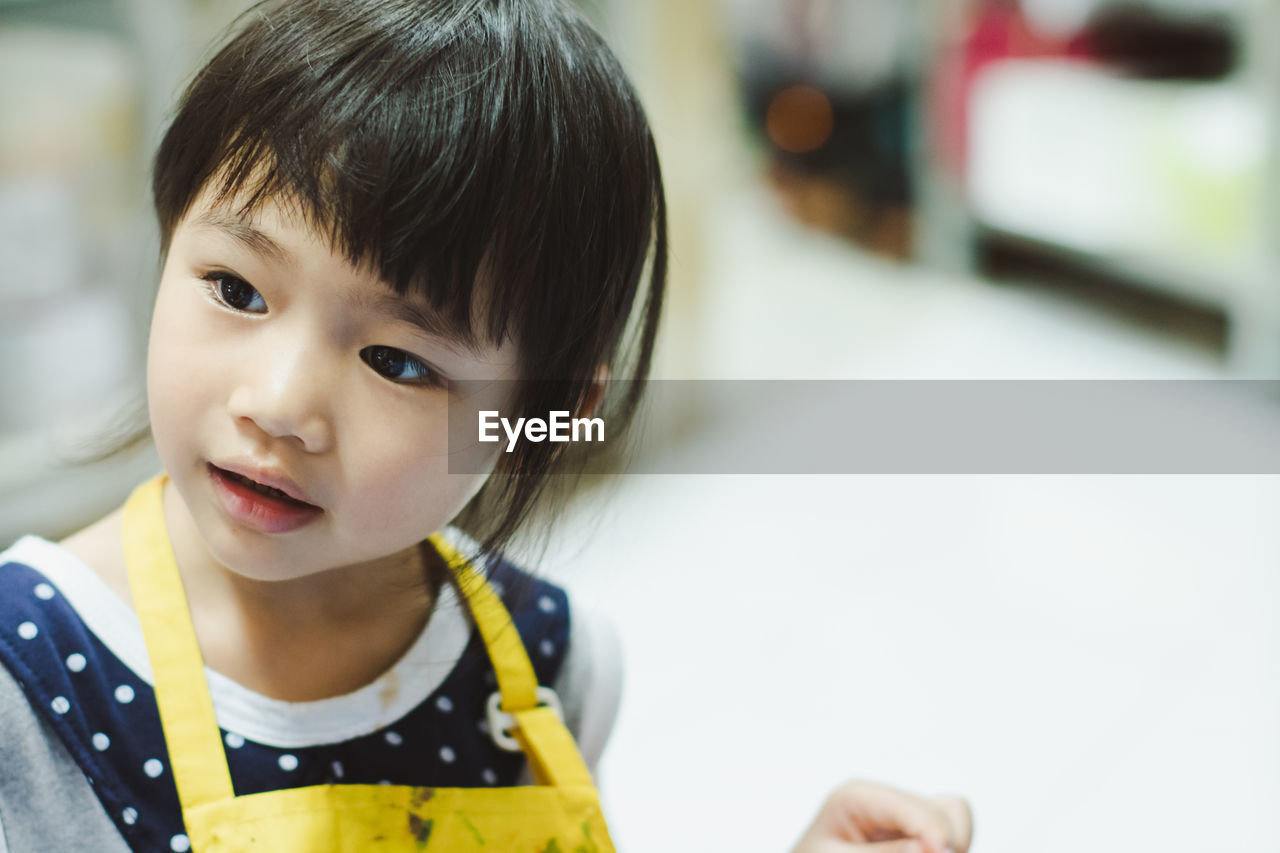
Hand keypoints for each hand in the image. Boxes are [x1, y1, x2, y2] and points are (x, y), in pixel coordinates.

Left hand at [790, 779, 972, 852]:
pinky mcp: (913, 829)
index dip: (935, 832)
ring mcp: (901, 812)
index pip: (911, 807)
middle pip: (941, 812)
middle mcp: (883, 798)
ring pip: (954, 817)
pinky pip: (951, 830)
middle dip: (946, 842)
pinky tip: (930, 852)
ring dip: (951, 841)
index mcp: (856, 796)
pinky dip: (948, 844)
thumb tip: (927, 848)